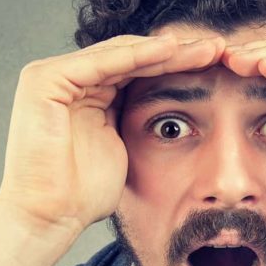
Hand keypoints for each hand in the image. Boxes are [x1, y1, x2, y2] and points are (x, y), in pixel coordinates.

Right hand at [0, 34, 223, 265]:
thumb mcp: (123, 150)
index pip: (136, 69)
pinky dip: (137, 55)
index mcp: (84, 93)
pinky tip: (171, 51)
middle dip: (177, 52)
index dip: (177, 66)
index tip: (218, 67)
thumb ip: (135, 122)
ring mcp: (52, 76)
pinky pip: (102, 62)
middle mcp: (67, 78)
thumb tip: (178, 117)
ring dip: (165, 50)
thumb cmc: (82, 196)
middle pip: (131, 56)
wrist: (49, 218)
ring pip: (120, 54)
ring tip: (204, 48)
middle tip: (219, 48)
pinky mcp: (45, 80)